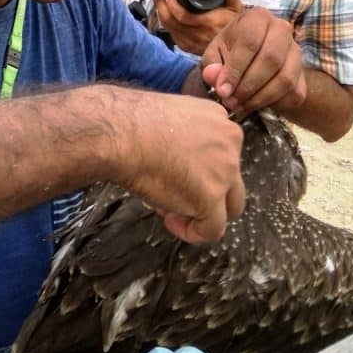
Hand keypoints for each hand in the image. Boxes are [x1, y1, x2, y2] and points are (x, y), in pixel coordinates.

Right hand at [106, 88, 245, 242]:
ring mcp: (226, 170)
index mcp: (220, 119)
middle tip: (173, 195)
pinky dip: (194, 232)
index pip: (222, 154)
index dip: (199, 171)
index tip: (175, 174)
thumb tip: (181, 169)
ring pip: (228, 206)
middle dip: (205, 193)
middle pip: (230, 180)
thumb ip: (187, 142)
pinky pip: (213, 228)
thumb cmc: (132, 124)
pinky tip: (171, 222)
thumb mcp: (171, 120)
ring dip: (201, 212)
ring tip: (168, 209)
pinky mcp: (213, 196)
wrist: (121, 133)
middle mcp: (231, 142)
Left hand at [154, 0, 241, 55]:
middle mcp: (198, 35)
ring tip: (161, 3)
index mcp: (208, 24)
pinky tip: (166, 15)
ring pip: (169, 29)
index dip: (172, 6)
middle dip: (162, 8)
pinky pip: (172, 35)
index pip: (183, 17)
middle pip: (171, 22)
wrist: (234, 46)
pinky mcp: (187, 48)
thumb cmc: (233, 26)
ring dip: (162, 15)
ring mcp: (191, 43)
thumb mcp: (236, 8)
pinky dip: (167, 24)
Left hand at [202, 7, 305, 118]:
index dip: (235, 69)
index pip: (250, 42)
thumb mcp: (215, 54)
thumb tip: (215, 77)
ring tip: (239, 105)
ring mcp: (296, 52)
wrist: (250, 58)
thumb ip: (212, 65)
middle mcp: (282, 29)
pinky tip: (255, 104)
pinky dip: (274, 104)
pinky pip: (294, 93)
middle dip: (248, 86)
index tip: (223, 90)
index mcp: (258, 17)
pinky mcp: (303, 75)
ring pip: (285, 79)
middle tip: (231, 100)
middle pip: (272, 59)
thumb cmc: (230, 52)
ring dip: (260, 98)